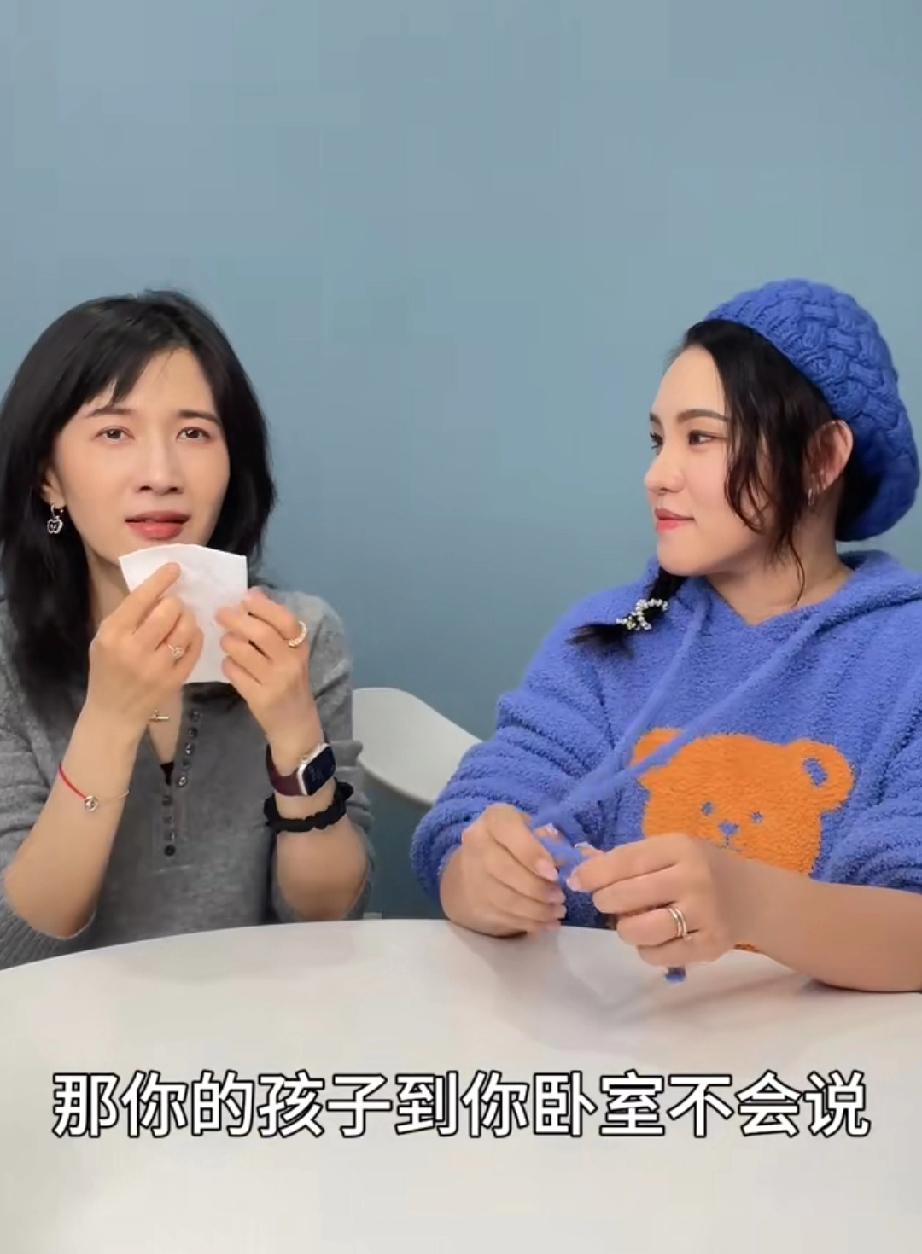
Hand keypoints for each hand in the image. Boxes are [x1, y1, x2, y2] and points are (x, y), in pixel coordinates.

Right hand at [85, 562, 202, 738]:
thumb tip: (158, 588)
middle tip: (173, 607)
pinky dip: (195, 637)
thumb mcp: (104, 639)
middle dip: (175, 603)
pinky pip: (195, 649)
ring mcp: (157, 667)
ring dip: (188, 619)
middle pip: (169, 610)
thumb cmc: (106, 670)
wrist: (113, 712)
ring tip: (181, 621)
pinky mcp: (174, 680)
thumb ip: (127, 616)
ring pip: (186, 628)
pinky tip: (188, 636)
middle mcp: (134, 649)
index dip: (161, 580)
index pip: (141, 598)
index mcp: (113, 634)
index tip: (175, 568)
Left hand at [216, 589, 320, 765]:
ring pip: (243, 652)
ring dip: (229, 642)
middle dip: (237, 619)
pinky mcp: (259, 698)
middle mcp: (291, 664)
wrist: (295, 724)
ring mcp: (275, 682)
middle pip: (261, 634)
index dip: (264, 606)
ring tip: (226, 641)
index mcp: (301, 648)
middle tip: (221, 613)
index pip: (285, 620)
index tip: (245, 598)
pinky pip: (234, 673)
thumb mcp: (291, 655)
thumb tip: (252, 594)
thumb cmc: (290, 683)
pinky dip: (227, 664)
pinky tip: (230, 665)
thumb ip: (275, 627)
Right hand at [440, 805, 567, 936]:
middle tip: (561, 896)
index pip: (508, 830)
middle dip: (538, 887)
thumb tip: (565, 858)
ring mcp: (472, 875)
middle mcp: (477, 843)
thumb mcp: (532, 832)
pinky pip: (505, 917)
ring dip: (537, 909)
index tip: (553, 873)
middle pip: (505, 870)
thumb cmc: (515, 844)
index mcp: (494, 819)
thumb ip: (549, 841)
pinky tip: (548, 924)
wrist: (475, 868)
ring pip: (506, 898)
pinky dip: (531, 923)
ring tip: (559, 911)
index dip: (531, 852)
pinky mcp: (475, 903)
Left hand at [568, 834, 750, 968]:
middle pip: (628, 896)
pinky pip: (659, 956)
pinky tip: (653, 939)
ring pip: (641, 930)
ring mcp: (704, 914)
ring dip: (625, 929)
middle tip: (605, 903)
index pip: (627, 860)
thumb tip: (580, 866)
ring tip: (630, 922)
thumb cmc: (701, 868)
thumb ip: (631, 858)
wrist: (754, 897)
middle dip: (605, 901)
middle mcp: (693, 879)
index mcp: (680, 848)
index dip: (595, 873)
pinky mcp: (710, 945)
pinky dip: (646, 951)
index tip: (576, 881)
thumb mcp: (672, 851)